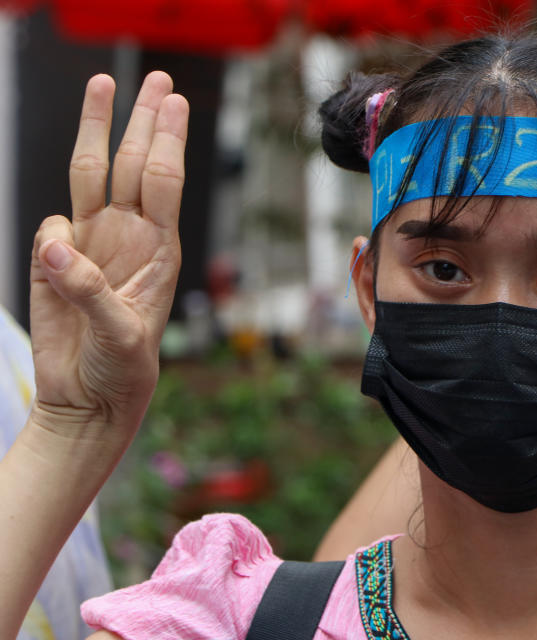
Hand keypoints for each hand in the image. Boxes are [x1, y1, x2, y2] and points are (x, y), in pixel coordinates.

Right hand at [29, 72, 187, 445]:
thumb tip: (54, 244)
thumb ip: (89, 291)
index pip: (163, 183)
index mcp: (159, 250)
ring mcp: (93, 244)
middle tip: (158, 78)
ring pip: (92, 174)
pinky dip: (51, 233)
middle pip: (134, 164)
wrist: (89, 398)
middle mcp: (130, 237)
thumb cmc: (122, 371)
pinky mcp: (56, 260)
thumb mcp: (120, 337)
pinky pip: (49, 227)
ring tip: (104, 86)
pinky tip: (58, 260)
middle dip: (145, 120)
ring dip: (98, 131)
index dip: (166, 141)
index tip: (173, 102)